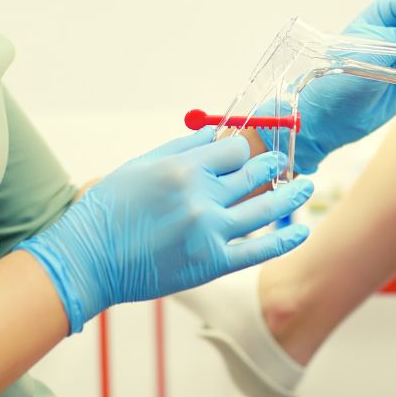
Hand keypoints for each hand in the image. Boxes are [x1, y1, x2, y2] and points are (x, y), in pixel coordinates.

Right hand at [18, 129, 312, 332]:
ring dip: (292, 194)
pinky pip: (259, 249)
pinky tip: (302, 230)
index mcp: (182, 169)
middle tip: (283, 164)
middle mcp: (200, 197)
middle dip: (271, 167)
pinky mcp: (212, 263)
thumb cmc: (108, 211)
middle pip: (253, 174)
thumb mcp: (140, 166)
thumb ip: (181, 148)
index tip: (246, 153)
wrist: (88, 261)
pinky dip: (285, 239)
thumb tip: (217, 132)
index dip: (243, 149)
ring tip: (306, 186)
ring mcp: (209, 232)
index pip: (234, 149)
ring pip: (266, 207)